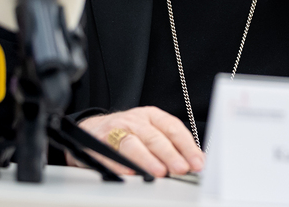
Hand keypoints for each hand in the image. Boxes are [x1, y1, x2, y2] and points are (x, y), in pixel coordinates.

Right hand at [67, 106, 204, 176]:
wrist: (90, 129)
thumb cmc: (127, 132)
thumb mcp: (149, 131)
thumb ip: (170, 144)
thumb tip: (195, 162)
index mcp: (151, 116)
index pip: (173, 128)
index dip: (187, 146)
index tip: (197, 162)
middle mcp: (134, 121)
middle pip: (154, 137)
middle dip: (169, 154)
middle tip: (181, 169)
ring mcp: (115, 131)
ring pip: (132, 144)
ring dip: (147, 160)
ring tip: (159, 172)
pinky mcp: (97, 143)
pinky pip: (109, 155)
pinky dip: (119, 164)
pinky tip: (130, 173)